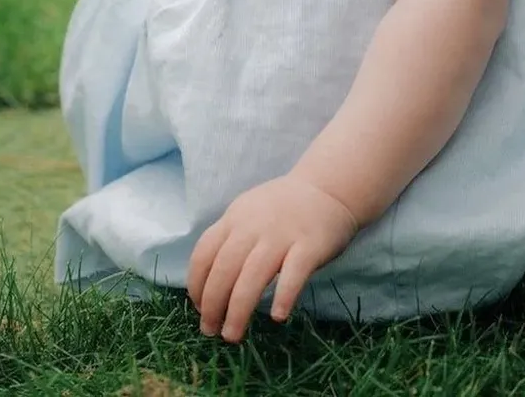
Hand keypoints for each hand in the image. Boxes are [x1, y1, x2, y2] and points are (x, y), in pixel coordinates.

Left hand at [187, 174, 358, 341]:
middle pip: (225, 269)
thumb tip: (208, 285)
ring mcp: (282, 235)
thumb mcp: (248, 213)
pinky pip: (294, 273)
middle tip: (211, 331)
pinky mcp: (310, 245)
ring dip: (239, 310)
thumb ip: (229, 239)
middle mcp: (254, 226)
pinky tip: (278, 316)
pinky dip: (284, 296)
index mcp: (235, 218)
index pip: (204, 253)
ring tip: (232, 335)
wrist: (327, 188)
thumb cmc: (283, 208)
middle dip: (213, 305)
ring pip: (253, 276)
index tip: (199, 309)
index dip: (197, 285)